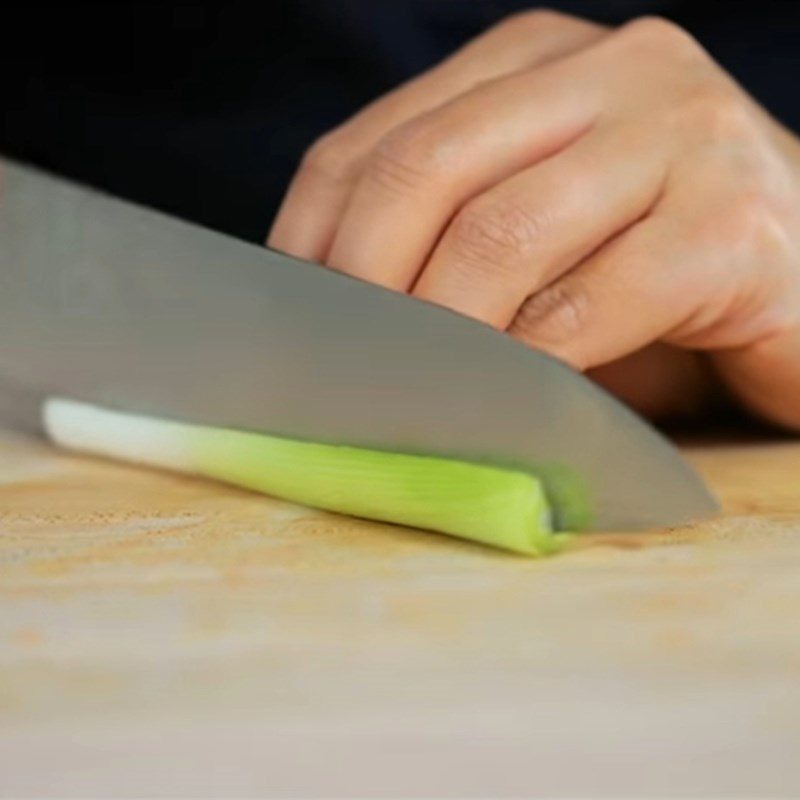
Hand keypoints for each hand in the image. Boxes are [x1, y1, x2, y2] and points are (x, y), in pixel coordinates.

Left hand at [268, 10, 799, 428]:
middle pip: (424, 172)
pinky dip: (529, 369)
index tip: (290, 327)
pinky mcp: (736, 223)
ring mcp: (680, 133)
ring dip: (438, 336)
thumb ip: (444, 248)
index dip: (312, 243)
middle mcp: (608, 71)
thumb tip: (333, 322)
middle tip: (339, 373)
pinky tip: (506, 405)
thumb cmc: (649, 270)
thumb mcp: (532, 239)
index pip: (376, 144)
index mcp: (533, 64)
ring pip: (503, 236)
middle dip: (361, 288)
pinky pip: (592, 305)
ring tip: (410, 397)